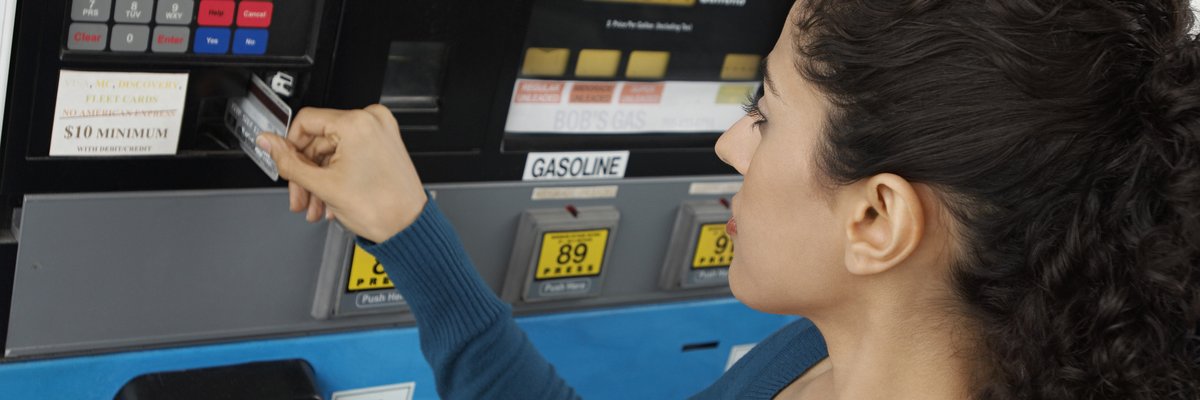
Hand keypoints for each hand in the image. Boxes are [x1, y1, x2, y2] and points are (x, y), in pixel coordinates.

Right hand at [256, 104, 427, 242]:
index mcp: (357, 123)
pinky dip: (337, 176)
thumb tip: (268, 142)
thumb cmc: (381, 208)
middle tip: (300, 195)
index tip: (286, 166)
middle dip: (306, 174)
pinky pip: (349, 155)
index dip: (290, 147)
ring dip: (319, 180)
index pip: (305, 121)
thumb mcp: (322, 185)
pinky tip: (331, 199)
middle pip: (319, 140)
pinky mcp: (385, 145)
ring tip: (315, 204)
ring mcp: (380, 132)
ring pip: (332, 152)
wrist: (408, 228)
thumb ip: (289, 162)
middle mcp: (371, 121)